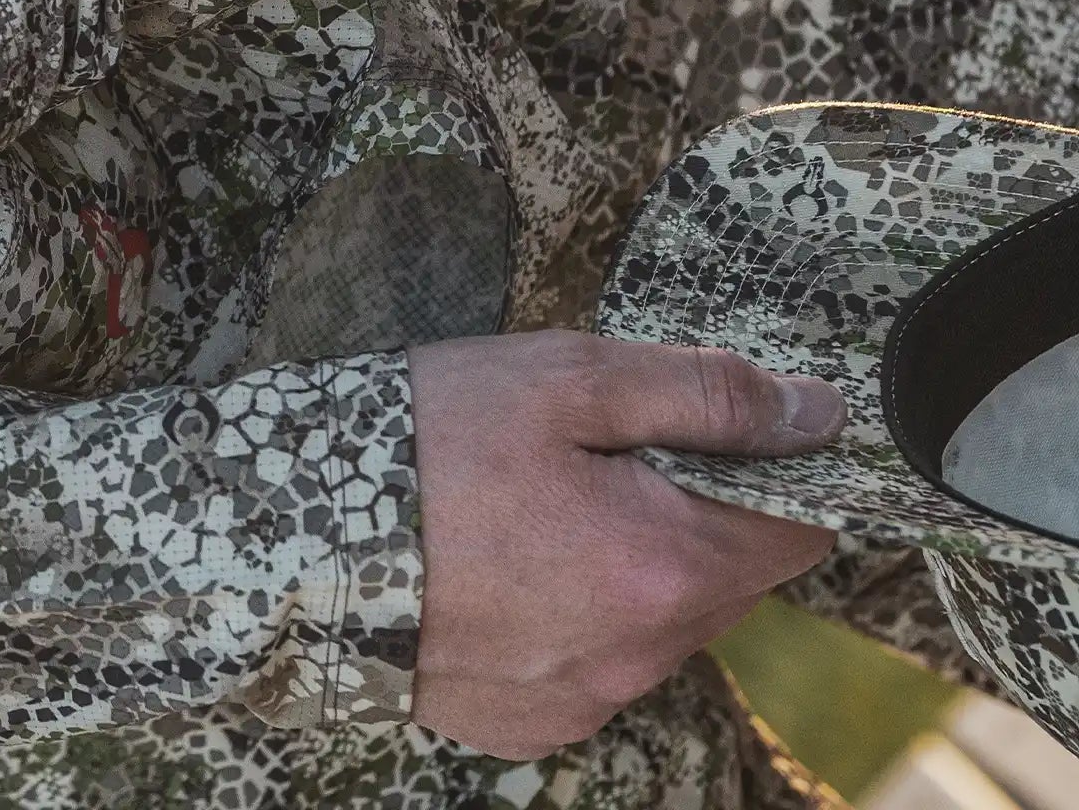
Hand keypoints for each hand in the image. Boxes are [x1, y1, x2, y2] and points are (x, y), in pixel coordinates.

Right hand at [407, 332, 844, 759]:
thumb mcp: (561, 379)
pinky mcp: (527, 726)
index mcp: (668, 562)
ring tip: (525, 521)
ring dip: (623, 576)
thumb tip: (817, 413)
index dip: (764, 472)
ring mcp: (584, 699)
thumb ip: (701, 393)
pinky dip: (563, 625)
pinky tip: (493, 579)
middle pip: (723, 579)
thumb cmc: (423, 442)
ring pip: (655, 629)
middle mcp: (644, 653)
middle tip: (584, 466)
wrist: (287, 539)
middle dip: (683, 520)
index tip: (696, 436)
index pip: (799, 527)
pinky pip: (586, 671)